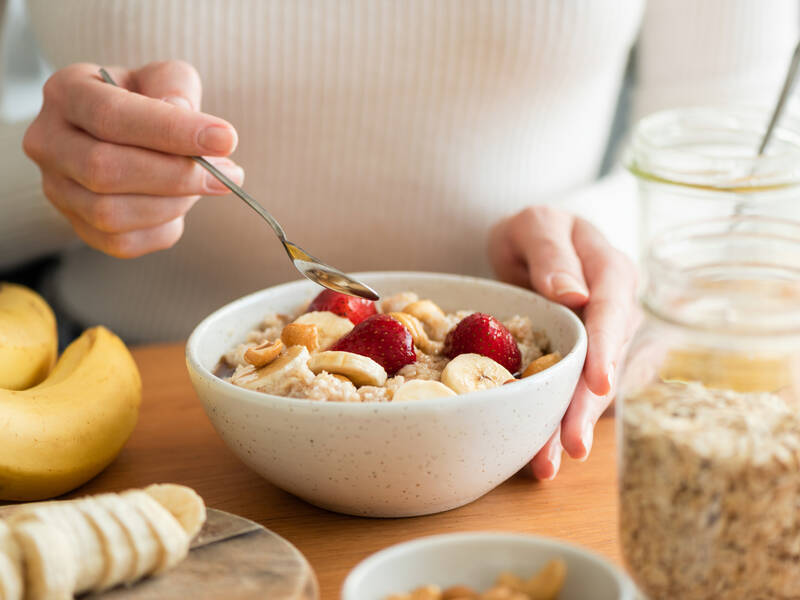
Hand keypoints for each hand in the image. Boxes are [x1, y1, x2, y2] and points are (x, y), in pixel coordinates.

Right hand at [23, 61, 243, 257]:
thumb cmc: (147, 103)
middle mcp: (48, 142)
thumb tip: (181, 114)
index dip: (172, 131)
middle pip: (105, 170)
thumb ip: (174, 87)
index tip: (225, 140)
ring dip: (173, 204)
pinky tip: (181, 205)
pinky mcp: (78, 227)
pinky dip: (163, 228)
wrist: (126, 137)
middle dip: (176, 176)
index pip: (112, 116)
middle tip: (229, 174)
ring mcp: (57, 190)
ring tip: (208, 185)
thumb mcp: (164, 78)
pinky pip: (123, 243)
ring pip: (111, 214)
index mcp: (66, 93)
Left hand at [488, 206, 637, 479]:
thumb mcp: (535, 224)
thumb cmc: (535, 231)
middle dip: (588, 406)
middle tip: (572, 445)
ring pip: (593, 388)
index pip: (613, 311)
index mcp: (611, 272)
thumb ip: (551, 251)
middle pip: (607, 362)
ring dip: (572, 425)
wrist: (531, 246)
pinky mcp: (587, 363)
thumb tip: (574, 293)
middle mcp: (617, 311)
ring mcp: (604, 341)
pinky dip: (559, 422)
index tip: (598, 383)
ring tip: (547, 464)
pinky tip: (542, 452)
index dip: (607, 348)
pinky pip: (577, 394)